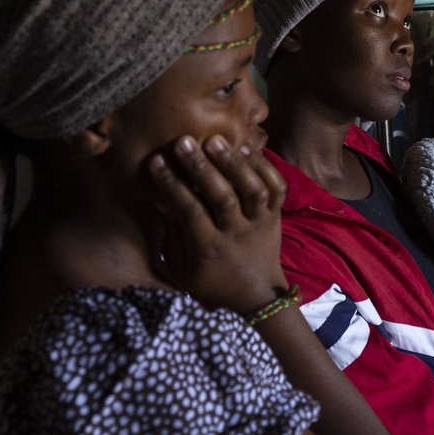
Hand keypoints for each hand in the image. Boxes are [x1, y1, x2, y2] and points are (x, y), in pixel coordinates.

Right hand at [149, 134, 288, 311]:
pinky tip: (247, 148)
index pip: (189, 212)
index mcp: (209, 248)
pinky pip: (277, 189)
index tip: (157, 160)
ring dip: (235, 164)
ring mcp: (260, 223)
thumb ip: (173, 236)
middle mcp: (237, 233)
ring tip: (216, 140)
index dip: (172, 185)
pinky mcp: (277, 216)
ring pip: (253, 191)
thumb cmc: (213, 281)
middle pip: (222, 198)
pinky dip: (265, 167)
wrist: (257, 294)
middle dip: (202, 168)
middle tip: (184, 142)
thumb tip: (160, 199)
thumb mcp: (184, 269)